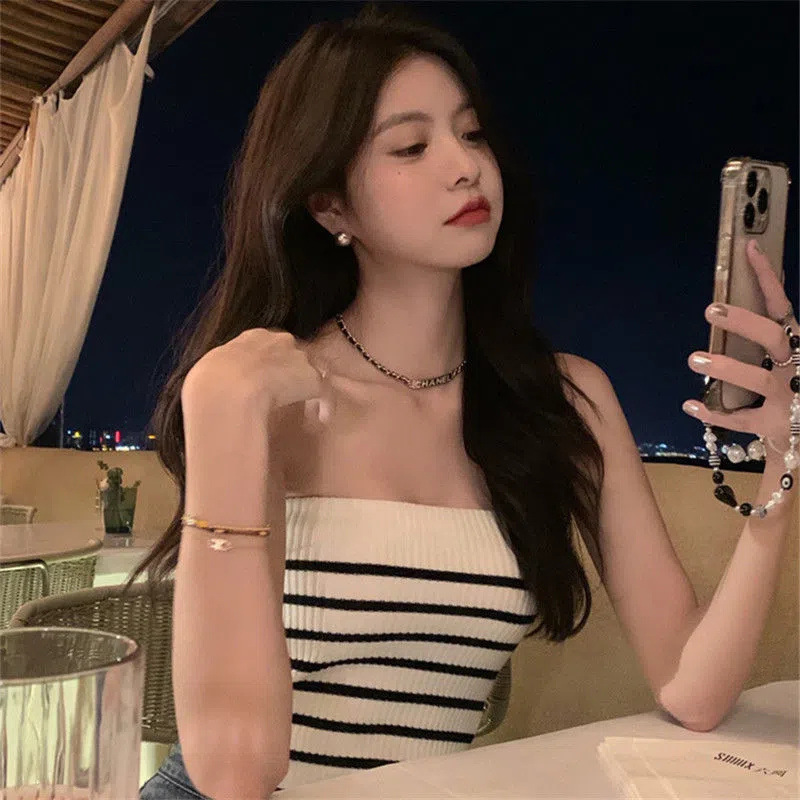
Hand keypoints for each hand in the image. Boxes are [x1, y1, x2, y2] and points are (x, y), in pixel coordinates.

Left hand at [682, 239, 797, 448]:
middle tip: (710, 309)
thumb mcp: (791, 353)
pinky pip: (742, 419)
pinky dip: (715, 413)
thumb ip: (776, 327)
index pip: (782, 306)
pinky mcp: (774, 425)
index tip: (750, 250)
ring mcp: (786, 397)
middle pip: (774, 337)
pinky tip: (690, 404)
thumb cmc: (795, 387)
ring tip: (694, 358)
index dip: (768, 278)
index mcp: (799, 346)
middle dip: (745, 322)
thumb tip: (766, 283)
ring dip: (727, 367)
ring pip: (758, 379)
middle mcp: (797, 367)